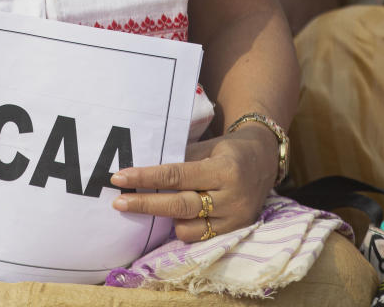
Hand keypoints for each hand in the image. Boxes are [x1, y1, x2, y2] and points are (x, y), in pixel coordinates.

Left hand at [110, 127, 278, 240]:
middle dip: (145, 205)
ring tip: (154, 204)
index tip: (120, 178)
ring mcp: (234, 219)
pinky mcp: (235, 232)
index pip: (176, 176)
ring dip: (166, 219)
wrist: (265, 160)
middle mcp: (229, 197)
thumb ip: (181, 159)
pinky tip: (174, 217)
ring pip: (188, 229)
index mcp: (222, 170)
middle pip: (179, 206)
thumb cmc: (229, 149)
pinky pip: (201, 238)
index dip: (146, 178)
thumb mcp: (207, 146)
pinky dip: (184, 228)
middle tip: (118, 202)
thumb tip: (144, 168)